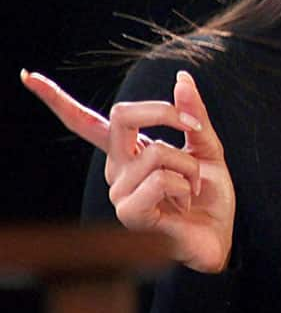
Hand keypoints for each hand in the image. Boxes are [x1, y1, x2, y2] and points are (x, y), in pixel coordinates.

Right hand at [20, 68, 235, 272]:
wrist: (219, 236)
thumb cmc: (209, 197)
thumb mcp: (206, 146)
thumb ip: (193, 115)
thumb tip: (181, 78)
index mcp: (128, 151)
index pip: (85, 123)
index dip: (56, 99)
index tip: (29, 76)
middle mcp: (116, 169)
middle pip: (121, 115)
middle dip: (164, 112)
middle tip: (192, 128)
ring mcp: (119, 191)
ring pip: (156, 152)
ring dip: (189, 167)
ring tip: (190, 190)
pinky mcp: (128, 213)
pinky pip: (159, 179)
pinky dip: (184, 187)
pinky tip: (183, 205)